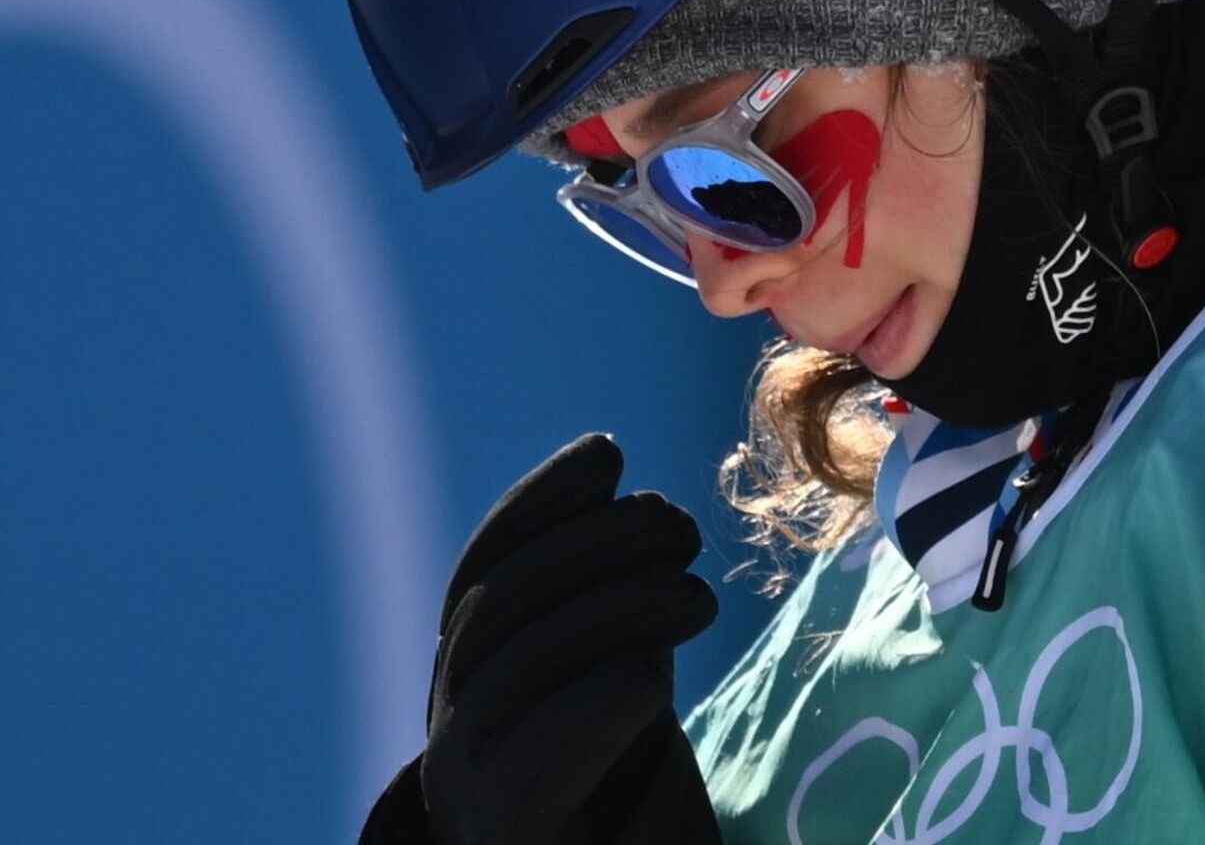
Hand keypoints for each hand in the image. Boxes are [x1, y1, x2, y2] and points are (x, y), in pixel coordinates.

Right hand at [416, 434, 719, 844]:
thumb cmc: (600, 754)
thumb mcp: (605, 649)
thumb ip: (606, 578)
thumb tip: (606, 459)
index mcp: (472, 655)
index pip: (487, 559)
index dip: (542, 499)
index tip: (607, 452)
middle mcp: (451, 703)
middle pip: (504, 601)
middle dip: (597, 546)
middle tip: (683, 528)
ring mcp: (466, 764)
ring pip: (518, 664)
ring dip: (614, 612)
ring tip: (696, 595)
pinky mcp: (505, 817)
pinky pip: (537, 748)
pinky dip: (596, 699)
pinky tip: (651, 673)